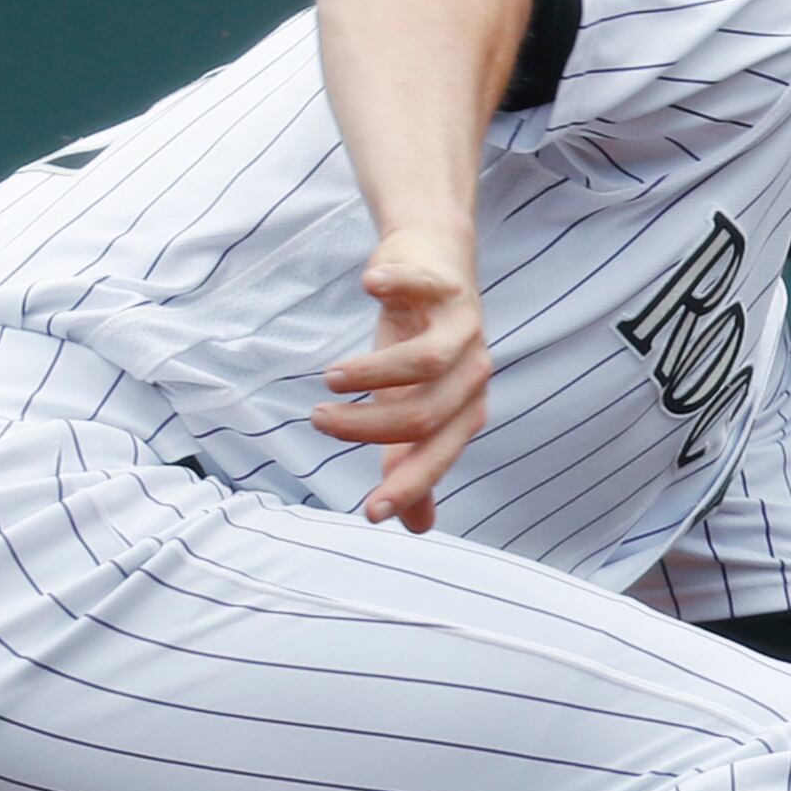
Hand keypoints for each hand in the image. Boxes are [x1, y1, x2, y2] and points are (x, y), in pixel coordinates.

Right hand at [315, 227, 488, 529]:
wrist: (437, 263)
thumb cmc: (419, 344)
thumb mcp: (412, 404)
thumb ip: (410, 460)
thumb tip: (415, 527)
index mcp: (465, 409)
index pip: (436, 456)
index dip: (406, 487)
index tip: (369, 513)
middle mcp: (472, 372)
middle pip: (425, 413)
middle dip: (366, 426)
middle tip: (318, 420)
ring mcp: (462, 326)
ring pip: (427, 362)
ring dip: (372, 374)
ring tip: (330, 380)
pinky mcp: (443, 282)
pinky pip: (423, 287)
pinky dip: (395, 287)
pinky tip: (368, 287)